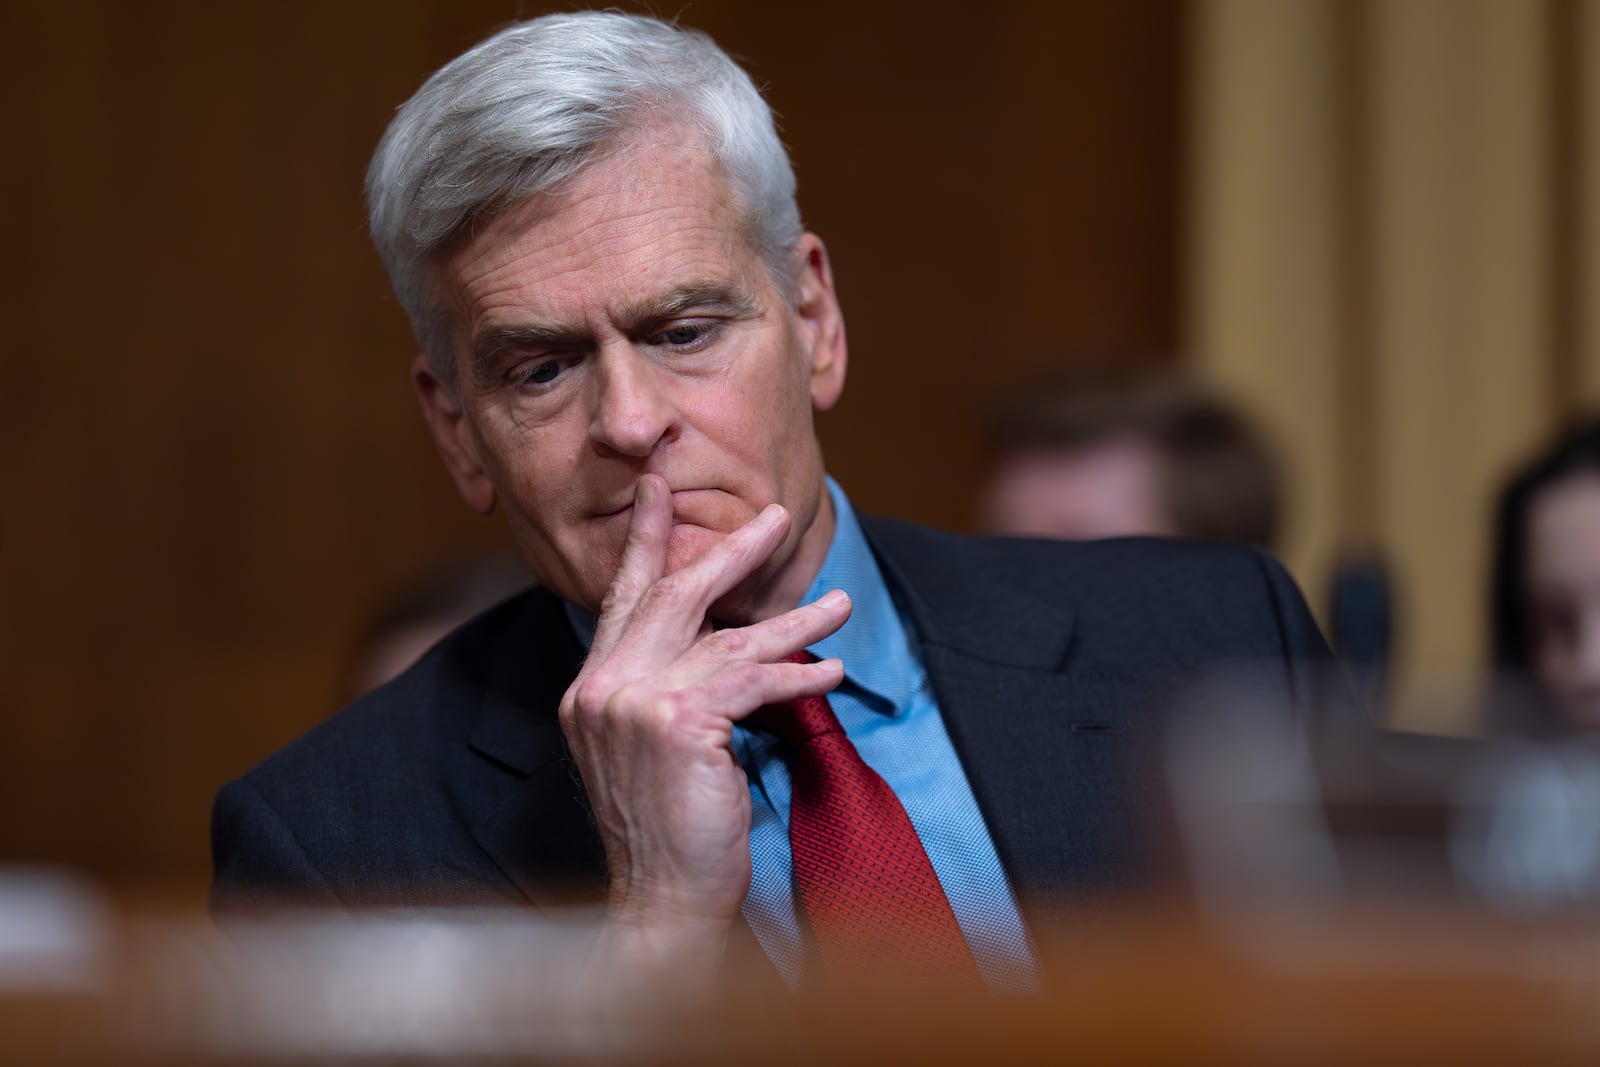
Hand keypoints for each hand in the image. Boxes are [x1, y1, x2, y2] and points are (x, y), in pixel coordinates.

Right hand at [560, 474, 850, 981]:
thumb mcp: (649, 751)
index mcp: (591, 689)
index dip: (645, 543)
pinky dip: (797, 673)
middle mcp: (602, 688)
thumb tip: (715, 650)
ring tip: (839, 600)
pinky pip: (752, 681)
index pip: (621, 600)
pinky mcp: (678, 723)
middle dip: (727, 550)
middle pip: (671, 594)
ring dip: (792, 617)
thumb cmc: (666, 833)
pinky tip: (830, 672)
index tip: (657, 490)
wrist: (659, 901)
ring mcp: (634, 702)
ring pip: (726, 637)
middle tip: (774, 515)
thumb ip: (661, 694)